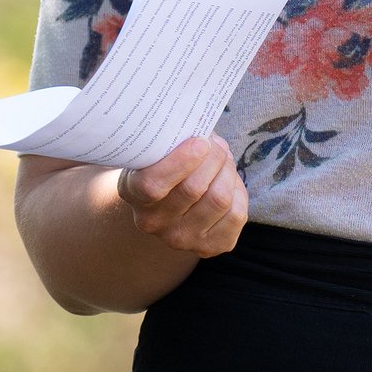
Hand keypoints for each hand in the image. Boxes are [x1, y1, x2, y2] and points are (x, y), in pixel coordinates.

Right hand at [116, 134, 246, 257]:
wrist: (167, 201)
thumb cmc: (165, 161)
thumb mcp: (158, 146)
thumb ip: (174, 136)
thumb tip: (202, 124)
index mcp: (133, 192)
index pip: (153, 184)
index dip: (181, 162)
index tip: (200, 141)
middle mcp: (153, 222)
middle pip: (194, 189)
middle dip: (213, 157)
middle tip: (214, 145)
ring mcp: (180, 239)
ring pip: (219, 199)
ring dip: (227, 171)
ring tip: (222, 160)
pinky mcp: (209, 247)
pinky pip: (236, 215)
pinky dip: (238, 192)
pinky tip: (227, 183)